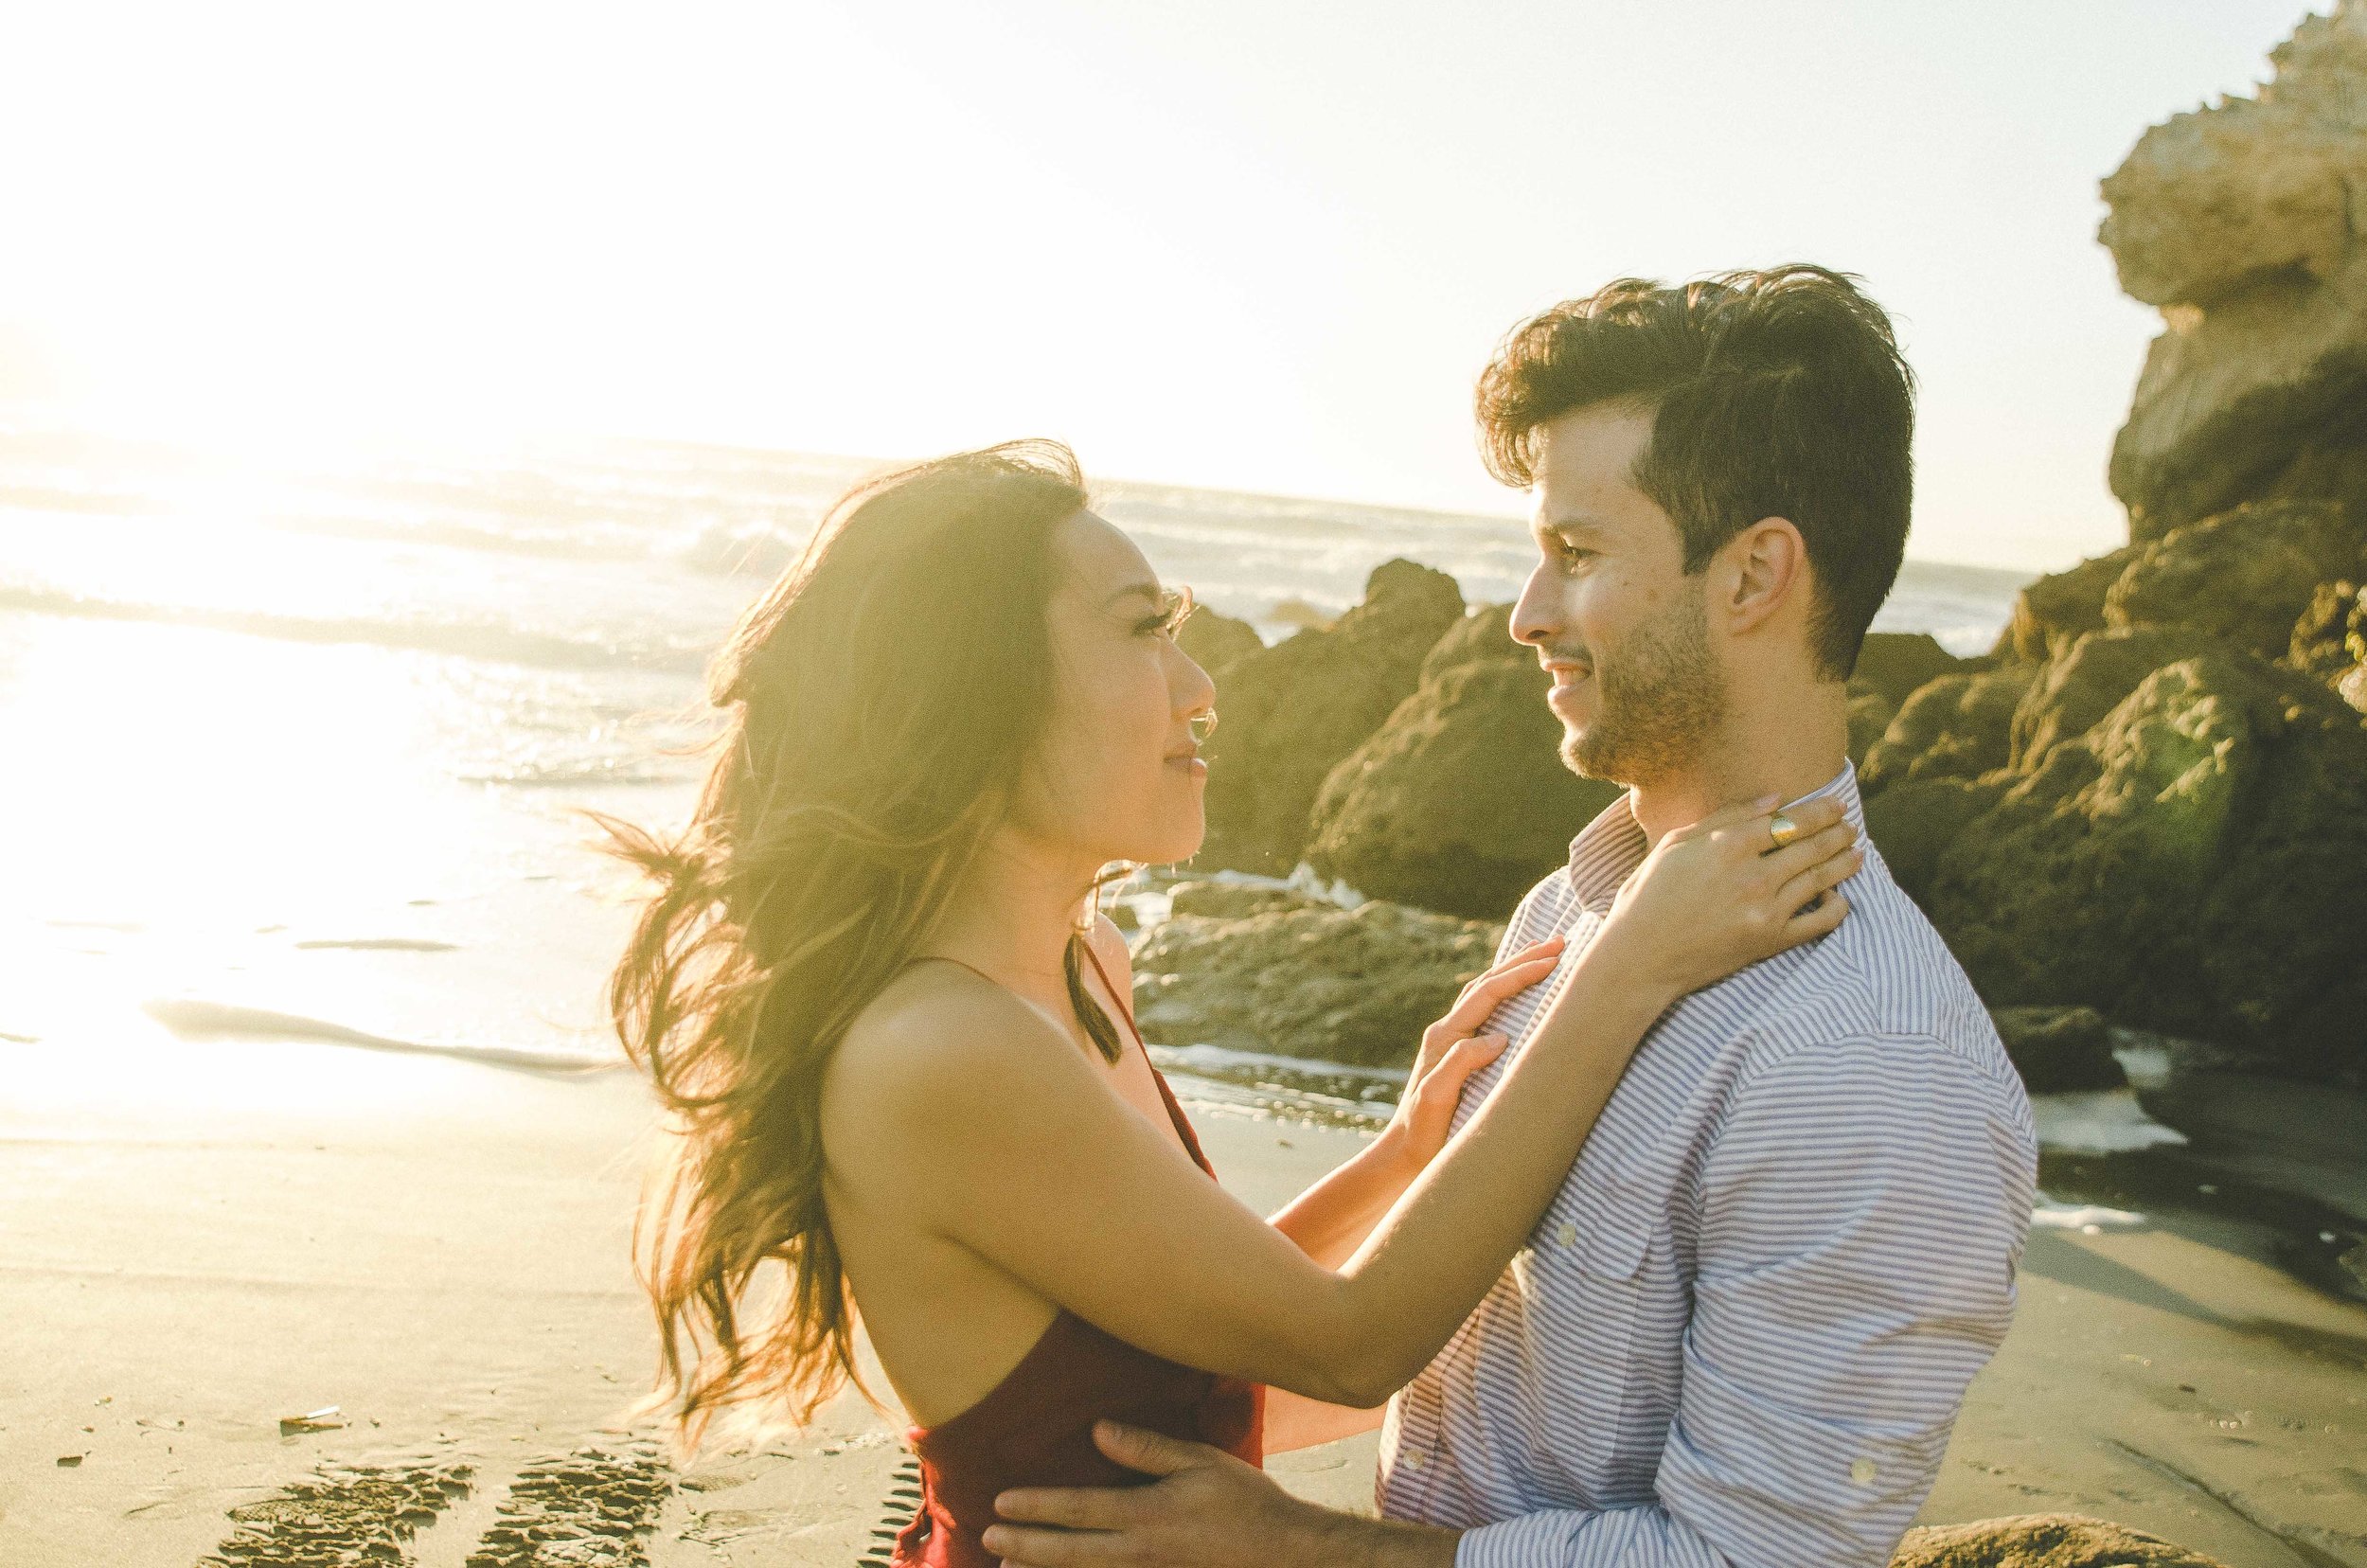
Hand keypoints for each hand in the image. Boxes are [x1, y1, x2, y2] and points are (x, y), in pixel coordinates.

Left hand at [984, 1421, 1324, 1567]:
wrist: (1287, 1556)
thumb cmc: (1246, 1503)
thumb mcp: (1202, 1462)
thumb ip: (1147, 1448)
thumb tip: (1097, 1432)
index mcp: (1149, 1516)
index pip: (1079, 1510)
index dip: (1037, 1506)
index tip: (1001, 1502)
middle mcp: (1141, 1553)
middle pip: (1070, 1552)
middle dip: (1025, 1546)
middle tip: (987, 1539)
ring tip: (1007, 1566)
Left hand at [1381, 937, 1564, 1168]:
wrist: (1404, 1155)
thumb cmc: (1423, 1132)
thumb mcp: (1437, 1097)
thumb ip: (1461, 1063)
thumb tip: (1498, 1037)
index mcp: (1445, 1036)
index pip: (1488, 993)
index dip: (1521, 974)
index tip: (1555, 960)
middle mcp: (1447, 1031)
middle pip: (1488, 983)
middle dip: (1523, 960)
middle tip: (1560, 941)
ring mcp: (1452, 1041)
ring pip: (1486, 993)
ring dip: (1515, 970)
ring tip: (1544, 953)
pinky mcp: (1458, 1054)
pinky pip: (1486, 1011)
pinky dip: (1507, 993)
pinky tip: (1521, 992)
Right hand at [1596, 795, 1860, 1001]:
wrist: (1640, 956)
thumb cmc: (1648, 895)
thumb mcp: (1676, 844)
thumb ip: (1726, 817)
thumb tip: (1774, 799)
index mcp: (1727, 845)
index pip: (1789, 820)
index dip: (1820, 810)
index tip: (1836, 805)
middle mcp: (1752, 874)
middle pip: (1811, 845)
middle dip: (1837, 832)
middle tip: (1851, 825)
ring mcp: (1765, 909)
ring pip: (1820, 878)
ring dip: (1844, 862)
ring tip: (1857, 852)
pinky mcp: (1771, 940)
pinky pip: (1820, 921)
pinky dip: (1837, 906)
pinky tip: (1842, 896)